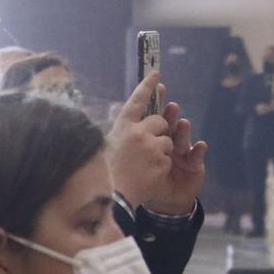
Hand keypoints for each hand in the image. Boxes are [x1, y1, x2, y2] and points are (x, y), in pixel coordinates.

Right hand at [106, 73, 190, 210]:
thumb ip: (122, 133)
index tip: (157, 73)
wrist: (112, 199)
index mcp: (122, 127)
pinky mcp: (162, 162)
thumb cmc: (104, 174)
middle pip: (159, 121)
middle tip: (149, 144)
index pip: (137, 101)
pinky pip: (169, 159)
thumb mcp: (107, 147)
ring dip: (161, 150)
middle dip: (159, 130)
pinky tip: (148, 175)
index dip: (147, 86)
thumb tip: (132, 125)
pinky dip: (162, 166)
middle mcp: (137, 133)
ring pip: (168, 141)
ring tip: (144, 165)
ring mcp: (151, 148)